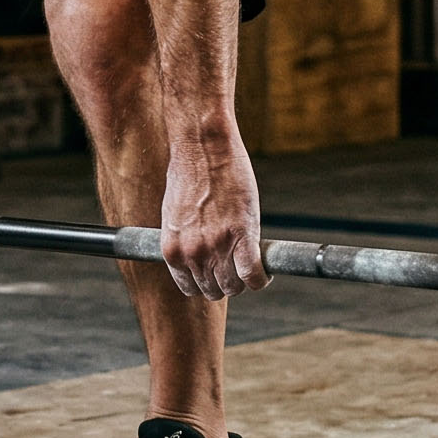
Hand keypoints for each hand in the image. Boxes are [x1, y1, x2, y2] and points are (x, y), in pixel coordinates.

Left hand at [158, 129, 268, 299]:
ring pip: (235, 286)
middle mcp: (192, 253)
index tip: (218, 273)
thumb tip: (200, 254)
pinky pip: (253, 275)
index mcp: (172, 249)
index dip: (207, 282)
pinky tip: (265, 270)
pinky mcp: (241, 236)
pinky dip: (261, 278)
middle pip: (214, 290)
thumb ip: (185, 239)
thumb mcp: (176, 214)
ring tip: (252, 266)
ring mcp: (216, 247)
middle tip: (238, 266)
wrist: (203, 147)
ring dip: (245, 280)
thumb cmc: (190, 173)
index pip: (190, 288)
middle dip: (227, 281)